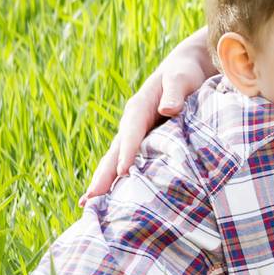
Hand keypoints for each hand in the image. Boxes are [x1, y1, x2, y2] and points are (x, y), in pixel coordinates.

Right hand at [79, 27, 214, 204]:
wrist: (185, 68)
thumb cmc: (184, 73)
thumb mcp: (181, 78)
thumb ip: (175, 92)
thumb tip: (167, 109)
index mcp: (139, 108)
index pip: (131, 132)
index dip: (127, 151)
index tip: (122, 171)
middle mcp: (132, 124)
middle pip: (114, 152)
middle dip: (102, 175)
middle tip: (89, 200)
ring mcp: (136, 135)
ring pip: (116, 160)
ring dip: (104, 182)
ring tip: (88, 205)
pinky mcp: (143, 143)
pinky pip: (128, 163)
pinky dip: (118, 180)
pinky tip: (112, 199)